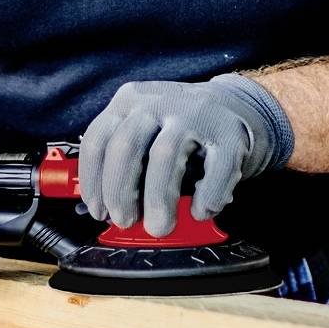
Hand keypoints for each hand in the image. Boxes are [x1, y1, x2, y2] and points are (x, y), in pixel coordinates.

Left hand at [78, 74, 293, 236]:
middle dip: (120, 192)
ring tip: (160, 226)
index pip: (98, 140)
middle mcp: (159, 102)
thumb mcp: (143, 132)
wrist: (234, 108)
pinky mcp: (229, 132)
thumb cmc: (178, 130)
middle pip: (126, 146)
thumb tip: (106, 210)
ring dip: (158, 200)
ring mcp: (195, 113)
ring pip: (165, 155)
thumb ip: (123, 161)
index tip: (99, 212)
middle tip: (125, 222)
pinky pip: (215, 169)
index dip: (94, 182)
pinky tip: (201, 210)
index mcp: (129, 101)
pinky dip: (206, 196)